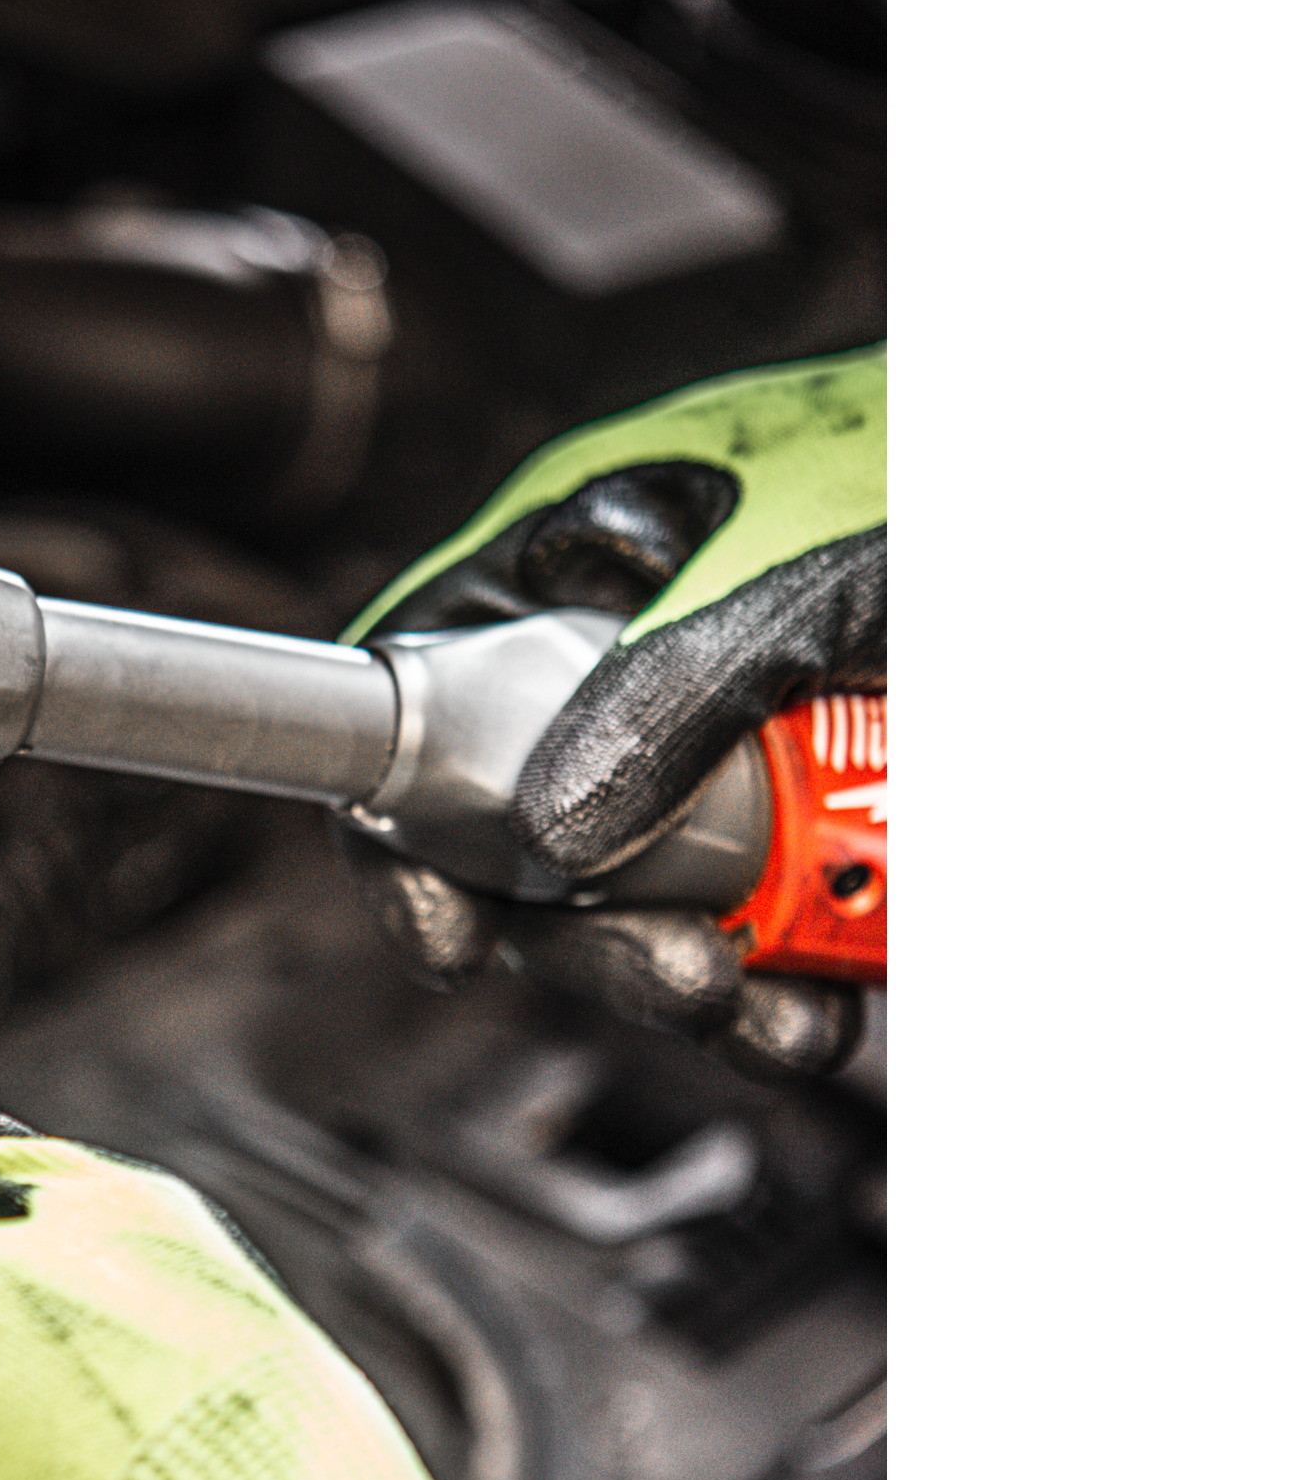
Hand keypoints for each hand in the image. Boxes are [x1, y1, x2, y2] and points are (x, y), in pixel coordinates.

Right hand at [338, 347, 883, 1077]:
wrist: (1078, 513)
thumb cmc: (927, 459)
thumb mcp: (793, 567)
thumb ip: (667, 687)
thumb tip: (551, 841)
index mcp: (575, 564)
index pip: (418, 703)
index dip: (402, 837)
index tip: (452, 939)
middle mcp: (624, 663)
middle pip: (534, 849)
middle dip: (598, 947)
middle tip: (682, 981)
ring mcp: (714, 743)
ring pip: (648, 904)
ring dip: (704, 983)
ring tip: (779, 1019)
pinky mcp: (806, 805)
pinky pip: (758, 919)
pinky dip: (793, 983)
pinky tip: (832, 1002)